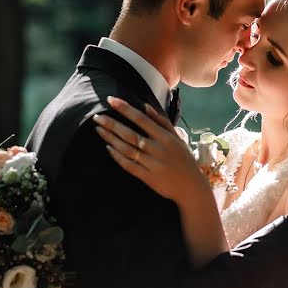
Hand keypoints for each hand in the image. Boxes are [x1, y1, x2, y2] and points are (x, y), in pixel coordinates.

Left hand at [93, 96, 207, 201]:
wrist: (191, 186)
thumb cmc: (183, 159)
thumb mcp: (177, 138)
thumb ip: (161, 121)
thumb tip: (145, 106)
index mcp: (165, 137)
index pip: (141, 119)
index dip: (125, 109)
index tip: (111, 100)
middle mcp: (158, 149)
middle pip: (130, 134)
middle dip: (112, 124)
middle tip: (97, 117)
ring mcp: (152, 164)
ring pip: (127, 149)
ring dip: (111, 139)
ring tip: (99, 130)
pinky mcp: (147, 177)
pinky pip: (128, 165)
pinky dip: (117, 156)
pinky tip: (108, 148)